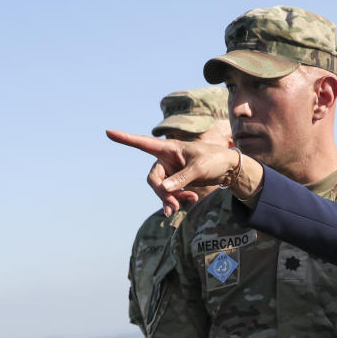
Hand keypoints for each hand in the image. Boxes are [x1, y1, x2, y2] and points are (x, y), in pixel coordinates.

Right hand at [106, 129, 261, 214]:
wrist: (228, 169)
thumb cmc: (215, 160)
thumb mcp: (199, 168)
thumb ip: (182, 178)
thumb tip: (164, 189)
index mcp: (169, 148)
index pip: (143, 143)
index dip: (125, 139)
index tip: (108, 131)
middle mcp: (166, 160)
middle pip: (153, 179)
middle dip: (162, 193)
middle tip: (173, 206)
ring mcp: (170, 172)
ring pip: (161, 190)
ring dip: (171, 199)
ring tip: (186, 204)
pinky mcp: (177, 183)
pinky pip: (170, 195)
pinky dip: (178, 199)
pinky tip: (190, 200)